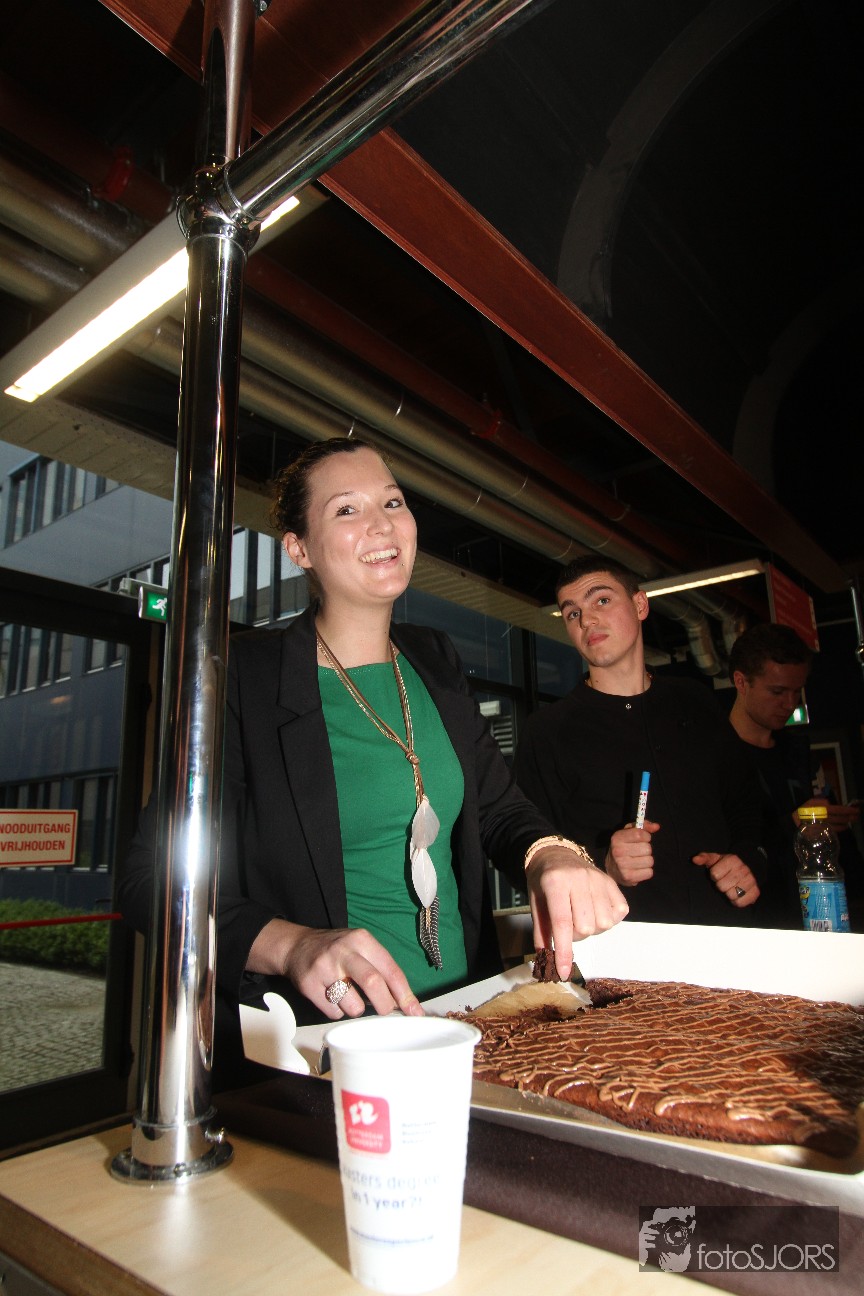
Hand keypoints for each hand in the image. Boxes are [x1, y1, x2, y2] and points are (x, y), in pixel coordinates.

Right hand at [247, 919, 424, 1019]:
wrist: (297, 946)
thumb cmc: (336, 950)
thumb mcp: (361, 948)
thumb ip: (382, 970)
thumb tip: (404, 1002)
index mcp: (362, 940)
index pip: (391, 970)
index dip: (405, 995)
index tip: (415, 1012)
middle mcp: (343, 951)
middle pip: (373, 984)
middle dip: (384, 1005)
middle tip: (385, 1011)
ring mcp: (324, 968)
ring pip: (353, 1005)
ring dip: (357, 1009)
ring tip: (350, 997)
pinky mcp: (309, 986)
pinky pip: (334, 1012)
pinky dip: (338, 1011)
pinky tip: (332, 997)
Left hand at [525, 844, 628, 980]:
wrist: (556, 854)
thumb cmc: (543, 882)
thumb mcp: (535, 903)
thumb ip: (541, 931)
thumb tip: (546, 960)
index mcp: (555, 883)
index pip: (563, 923)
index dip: (563, 951)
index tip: (563, 972)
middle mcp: (579, 879)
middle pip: (586, 927)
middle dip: (575, 936)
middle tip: (567, 926)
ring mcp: (599, 879)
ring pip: (604, 923)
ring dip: (592, 929)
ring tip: (581, 918)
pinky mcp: (612, 881)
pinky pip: (620, 912)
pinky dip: (609, 920)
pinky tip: (596, 912)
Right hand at [604, 820, 659, 886]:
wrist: (612, 869)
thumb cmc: (624, 847)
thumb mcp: (629, 833)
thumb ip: (644, 827)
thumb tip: (657, 826)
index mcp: (617, 838)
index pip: (640, 834)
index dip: (646, 836)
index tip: (643, 839)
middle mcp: (618, 851)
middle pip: (647, 848)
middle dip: (646, 850)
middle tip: (638, 852)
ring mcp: (622, 865)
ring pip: (650, 861)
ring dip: (647, 861)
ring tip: (638, 861)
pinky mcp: (628, 877)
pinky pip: (649, 872)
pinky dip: (646, 871)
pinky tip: (638, 869)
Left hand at [691, 852, 759, 906]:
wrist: (747, 870)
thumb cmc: (726, 866)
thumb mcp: (715, 859)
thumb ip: (704, 858)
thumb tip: (694, 859)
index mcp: (733, 860)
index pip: (714, 874)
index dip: (714, 876)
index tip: (719, 873)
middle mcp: (744, 869)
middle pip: (721, 886)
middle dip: (721, 885)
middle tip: (725, 882)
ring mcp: (751, 881)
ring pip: (731, 895)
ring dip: (728, 894)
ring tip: (731, 888)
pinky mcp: (756, 892)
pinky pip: (740, 903)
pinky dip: (736, 902)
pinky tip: (737, 895)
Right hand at [796, 797, 860, 832]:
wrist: (792, 820)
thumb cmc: (802, 808)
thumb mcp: (811, 801)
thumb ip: (822, 802)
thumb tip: (831, 805)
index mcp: (822, 809)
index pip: (839, 809)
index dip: (849, 810)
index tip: (857, 810)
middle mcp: (824, 818)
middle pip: (841, 818)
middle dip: (850, 817)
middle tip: (856, 817)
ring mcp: (823, 826)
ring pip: (838, 825)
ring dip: (846, 824)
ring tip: (850, 822)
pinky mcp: (821, 833)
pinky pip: (833, 831)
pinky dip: (839, 829)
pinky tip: (843, 827)